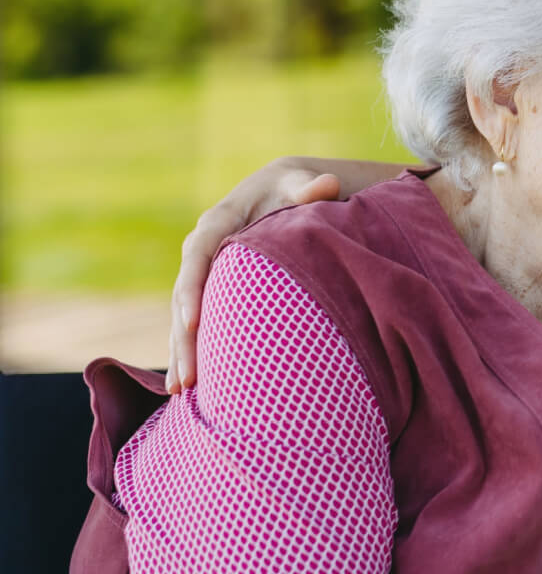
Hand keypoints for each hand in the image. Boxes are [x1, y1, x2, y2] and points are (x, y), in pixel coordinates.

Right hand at [166, 160, 342, 391]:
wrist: (282, 189)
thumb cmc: (295, 187)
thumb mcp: (301, 182)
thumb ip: (311, 186)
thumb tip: (327, 184)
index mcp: (220, 221)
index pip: (199, 254)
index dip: (192, 287)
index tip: (192, 322)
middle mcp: (203, 247)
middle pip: (185, 294)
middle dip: (184, 337)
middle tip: (188, 378)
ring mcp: (205, 271)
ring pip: (184, 315)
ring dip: (182, 352)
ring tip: (181, 391)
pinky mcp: (212, 289)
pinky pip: (195, 322)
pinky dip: (189, 350)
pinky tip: (184, 387)